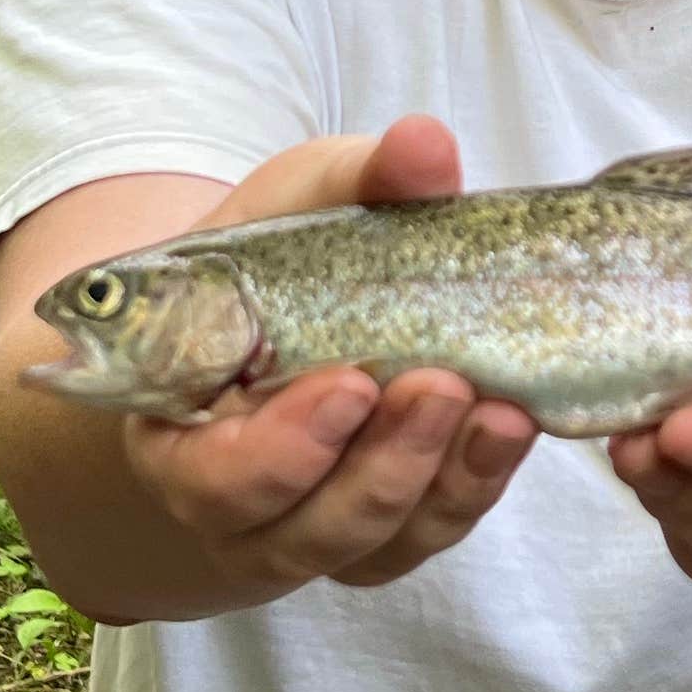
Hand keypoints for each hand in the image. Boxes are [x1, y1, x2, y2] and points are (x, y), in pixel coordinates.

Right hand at [117, 116, 537, 593]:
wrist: (299, 302)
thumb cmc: (280, 255)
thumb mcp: (303, 200)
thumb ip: (358, 177)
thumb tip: (424, 145)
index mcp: (179, 431)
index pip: (209, 479)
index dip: (280, 452)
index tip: (350, 384)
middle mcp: (236, 503)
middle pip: (302, 529)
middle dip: (380, 467)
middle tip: (441, 386)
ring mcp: (314, 527)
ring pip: (372, 546)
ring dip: (439, 482)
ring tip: (498, 410)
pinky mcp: (387, 531)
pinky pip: (427, 534)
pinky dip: (474, 486)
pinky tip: (513, 427)